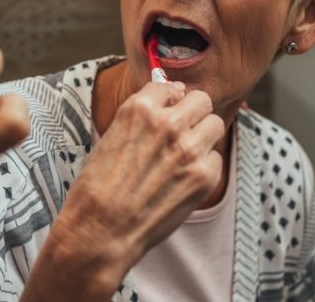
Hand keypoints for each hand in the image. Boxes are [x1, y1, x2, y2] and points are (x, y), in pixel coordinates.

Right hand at [23, 83, 222, 301]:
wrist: (102, 227)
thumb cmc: (99, 184)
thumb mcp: (112, 134)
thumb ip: (143, 114)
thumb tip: (171, 95)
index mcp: (139, 108)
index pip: (170, 86)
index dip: (170, 100)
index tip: (168, 110)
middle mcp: (167, 123)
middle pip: (201, 100)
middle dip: (193, 113)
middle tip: (183, 131)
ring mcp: (189, 149)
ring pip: (215, 125)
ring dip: (202, 137)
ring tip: (183, 157)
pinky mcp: (204, 175)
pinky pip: (215, 159)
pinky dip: (203, 168)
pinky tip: (181, 181)